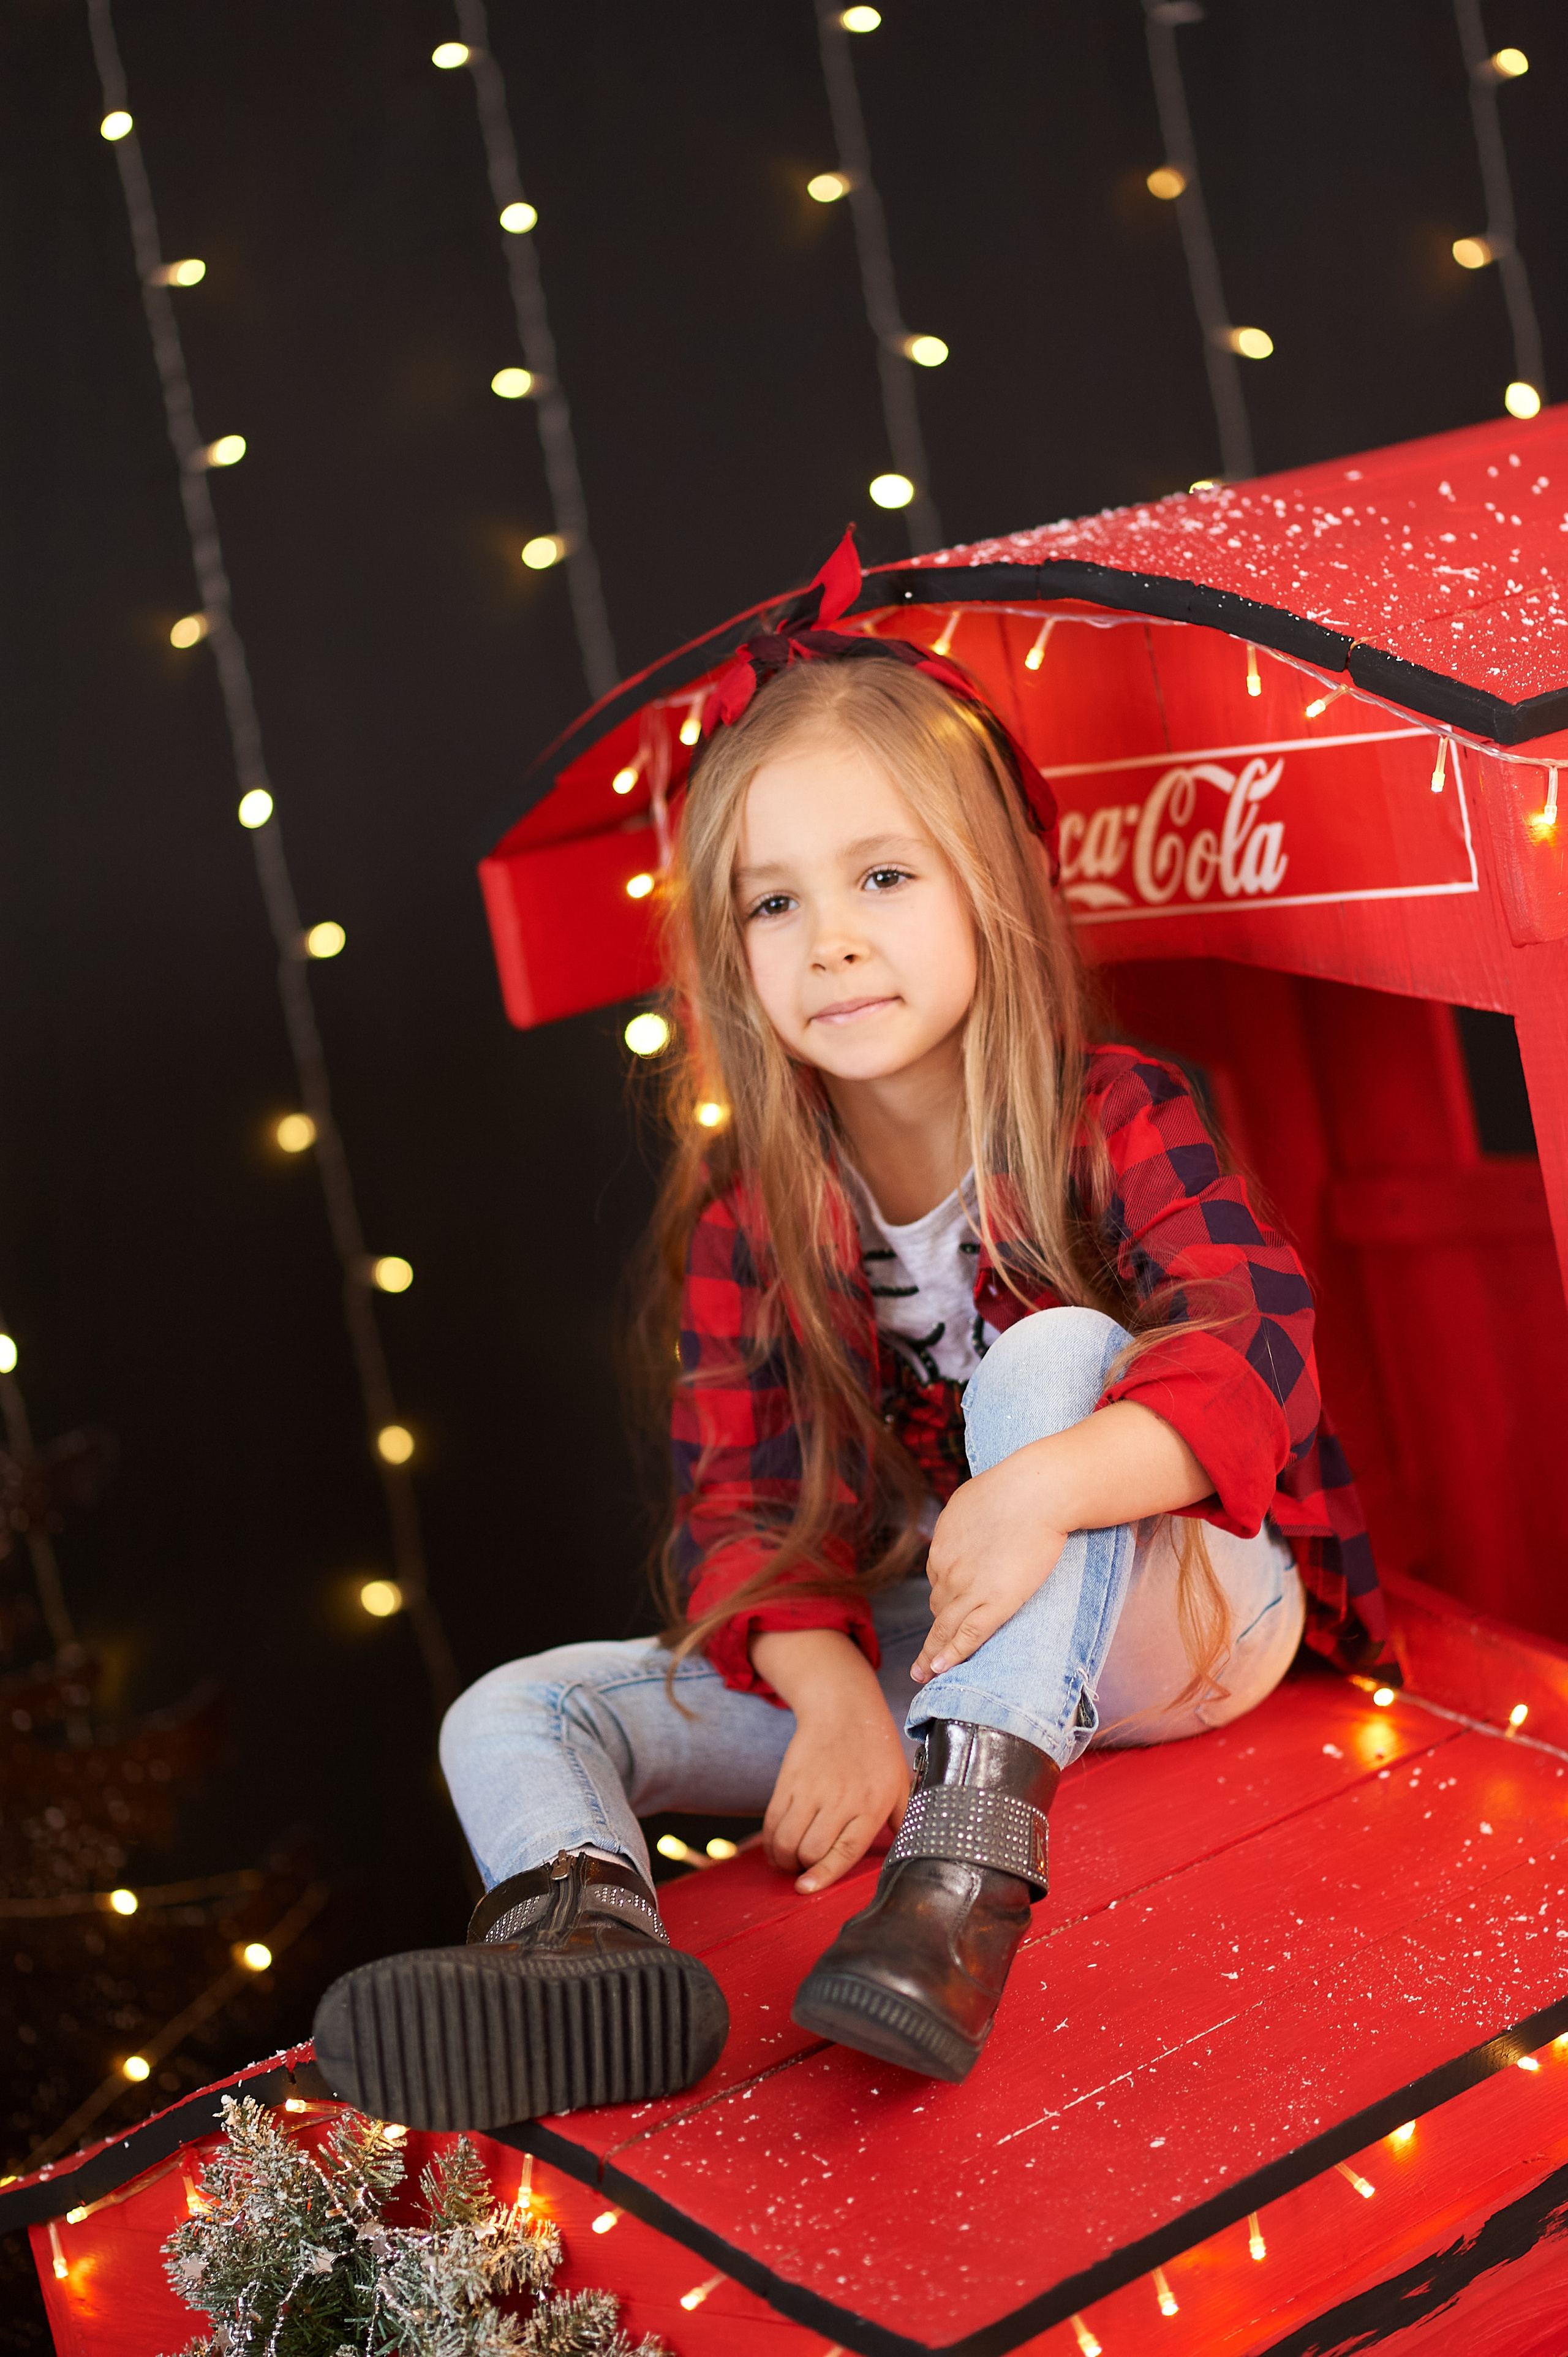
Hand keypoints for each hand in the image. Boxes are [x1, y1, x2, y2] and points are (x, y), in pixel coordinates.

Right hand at [751, 1628, 910, 1891]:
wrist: (843, 1708)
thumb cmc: (875, 1749)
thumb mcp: (900, 1782)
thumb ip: (906, 1819)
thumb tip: (913, 1854)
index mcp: (871, 1804)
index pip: (845, 1850)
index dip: (824, 1875)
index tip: (807, 1889)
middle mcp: (840, 1798)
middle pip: (810, 1850)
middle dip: (804, 1869)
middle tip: (807, 1872)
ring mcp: (810, 1789)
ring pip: (786, 1839)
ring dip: (784, 1859)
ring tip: (791, 1861)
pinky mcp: (788, 1781)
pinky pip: (772, 1821)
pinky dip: (770, 1841)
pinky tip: (777, 1847)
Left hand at [911, 1452, 1068, 1683]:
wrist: (1037, 1492)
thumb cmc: (1015, 1486)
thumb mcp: (973, 1498)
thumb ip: (967, 1518)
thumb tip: (971, 1520)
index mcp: (943, 1543)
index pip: (938, 1578)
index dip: (944, 1596)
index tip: (948, 1610)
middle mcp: (948, 1569)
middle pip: (938, 1606)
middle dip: (934, 1630)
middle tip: (925, 1658)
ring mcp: (970, 1587)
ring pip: (944, 1627)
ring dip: (932, 1653)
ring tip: (925, 1674)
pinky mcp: (996, 1602)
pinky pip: (968, 1635)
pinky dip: (952, 1654)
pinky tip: (940, 1669)